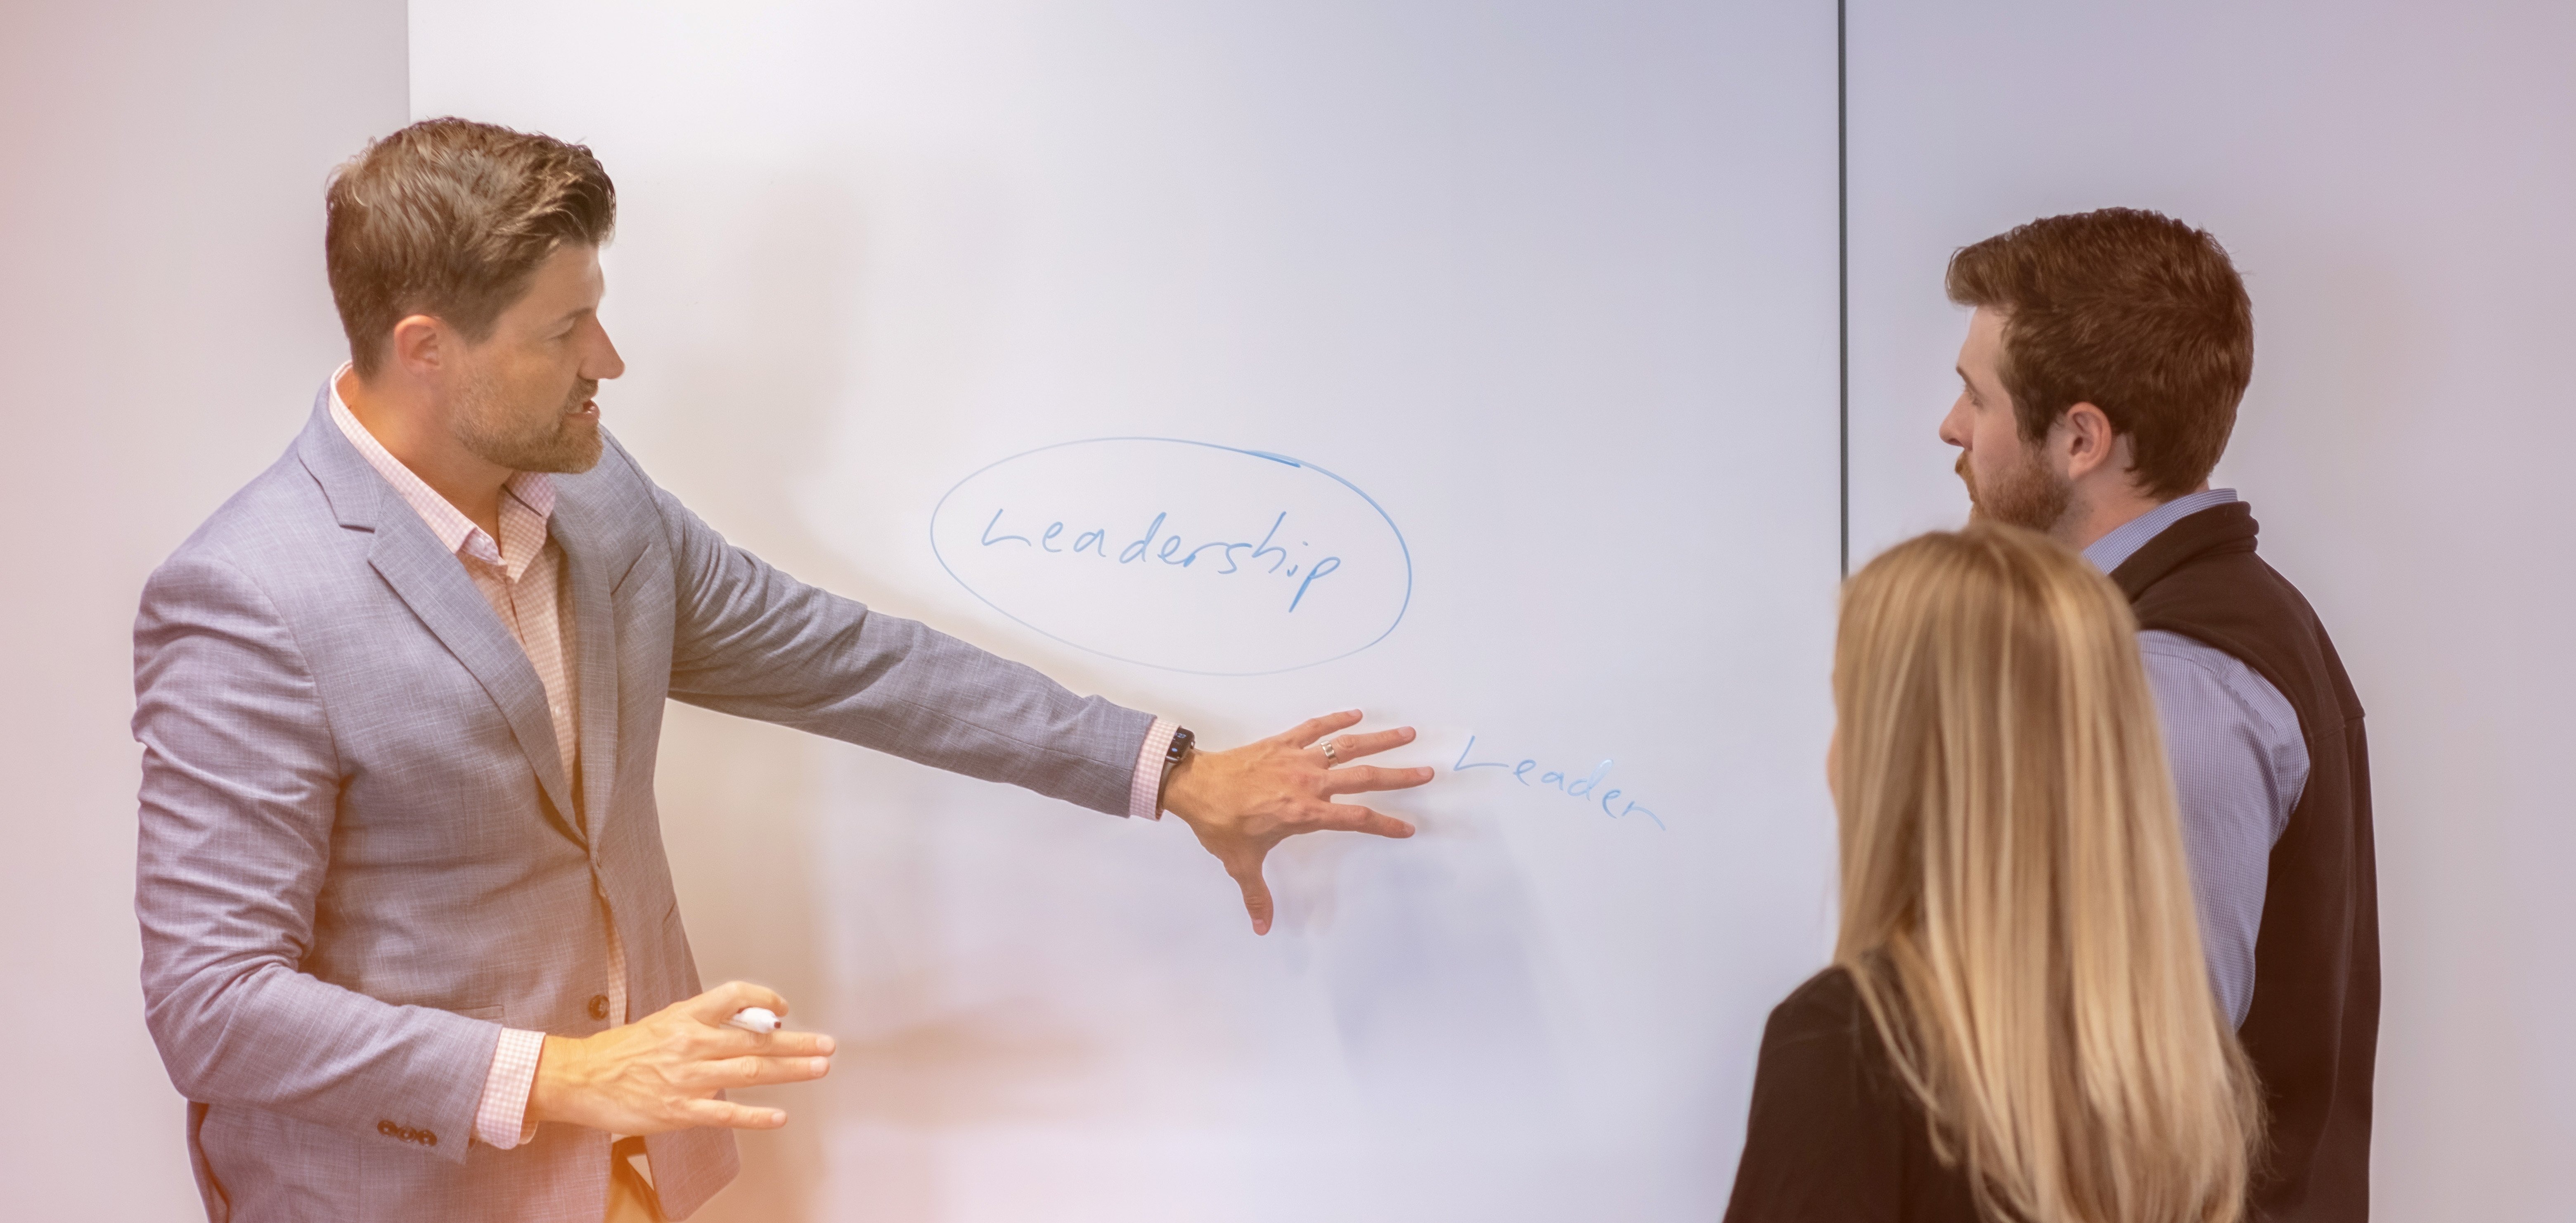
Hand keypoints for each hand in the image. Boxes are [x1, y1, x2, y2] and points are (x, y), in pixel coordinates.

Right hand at [525, 981, 834, 1134]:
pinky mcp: (679, 1110)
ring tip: (819, 1068)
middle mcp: (691, 1044)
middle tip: (826, 1044)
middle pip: (756, 1039)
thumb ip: (703, 1022)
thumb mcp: (664, 1022)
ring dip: (790, 1070)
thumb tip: (746, 1022)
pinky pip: (726, 1114)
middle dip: (797, 1042)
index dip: (765, 999)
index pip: (735, 996)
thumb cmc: (622, 1051)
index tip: (784, 1008)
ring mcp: (687, 1079)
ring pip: (750, 1071)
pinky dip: (756, 1116)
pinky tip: (778, 1116)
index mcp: (686, 1017)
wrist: (581, 1078)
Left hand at [1161, 710, 1433, 934]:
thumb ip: (1256, 894)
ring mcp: (1297, 759)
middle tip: (1427, 772)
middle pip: (1363, 777)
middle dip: (1398, 776)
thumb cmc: (1220, 822)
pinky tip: (1356, 715)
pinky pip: (1315, 727)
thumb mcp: (1240, 862)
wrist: (1195, 785)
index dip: (1385, 824)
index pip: (1356, 818)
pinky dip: (1336, 719)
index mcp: (1305, 813)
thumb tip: (1262, 928)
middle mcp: (1308, 783)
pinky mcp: (1282, 743)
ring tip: (1407, 734)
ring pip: (1346, 746)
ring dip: (1379, 740)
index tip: (1408, 828)